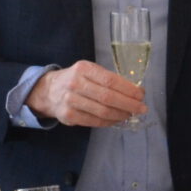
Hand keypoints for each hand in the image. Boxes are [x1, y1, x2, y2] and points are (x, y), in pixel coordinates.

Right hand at [29, 60, 144, 127]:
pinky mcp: (69, 116)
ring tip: (130, 114)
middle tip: (141, 108)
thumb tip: (134, 91)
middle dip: (129, 104)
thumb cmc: (76, 79)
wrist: (49, 91)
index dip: (128, 89)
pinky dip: (109, 122)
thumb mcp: (89, 71)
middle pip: (108, 97)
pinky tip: (117, 119)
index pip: (110, 80)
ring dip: (121, 114)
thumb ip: (108, 79)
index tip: (141, 95)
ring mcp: (70, 101)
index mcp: (83, 69)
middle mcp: (75, 84)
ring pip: (102, 112)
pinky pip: (94, 121)